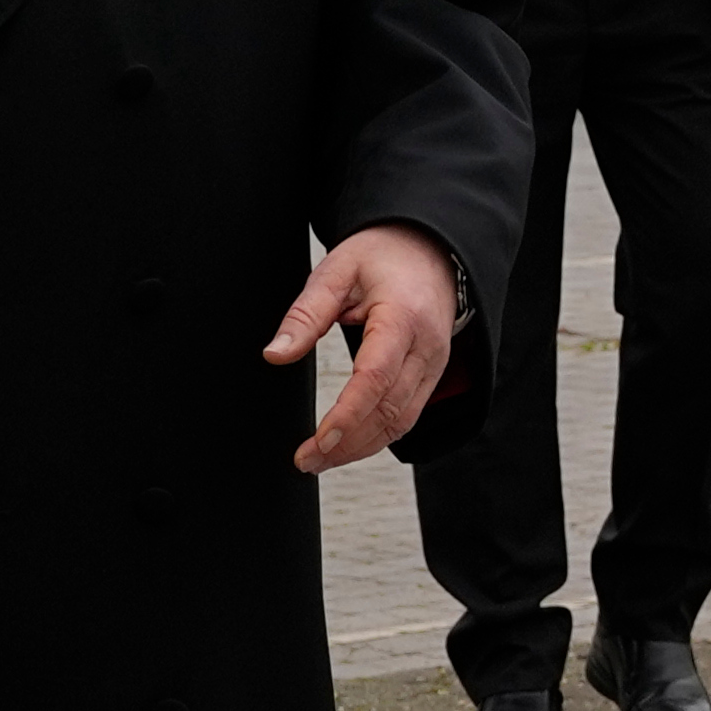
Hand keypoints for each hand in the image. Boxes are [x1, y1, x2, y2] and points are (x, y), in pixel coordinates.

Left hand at [266, 223, 461, 472]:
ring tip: (319, 461)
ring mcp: (435, 364)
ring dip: (361, 448)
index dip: (348, 414)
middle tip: (305, 462)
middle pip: (389, 409)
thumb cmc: (381, 256)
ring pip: (402, 421)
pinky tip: (349, 445)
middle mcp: (427, 347)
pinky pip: (408, 414)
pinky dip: (379, 436)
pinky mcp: (433, 374)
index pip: (375, 377)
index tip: (319, 440)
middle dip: (348, 443)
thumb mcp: (335, 272)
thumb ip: (305, 315)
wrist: (429, 248)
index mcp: (403, 318)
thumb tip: (274, 355)